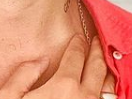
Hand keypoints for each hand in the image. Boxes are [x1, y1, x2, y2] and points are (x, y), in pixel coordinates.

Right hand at [0, 35, 114, 98]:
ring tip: (104, 62)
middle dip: (97, 51)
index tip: (79, 37)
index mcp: (63, 86)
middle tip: (98, 41)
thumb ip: (23, 75)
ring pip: (108, 85)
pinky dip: (108, 92)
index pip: (75, 56)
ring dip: (106, 71)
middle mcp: (84, 97)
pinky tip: (104, 89)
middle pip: (97, 66)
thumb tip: (40, 61)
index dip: (77, 44)